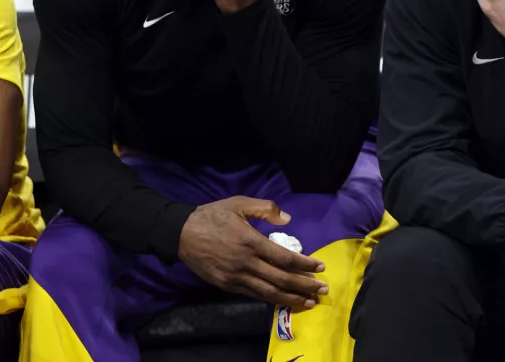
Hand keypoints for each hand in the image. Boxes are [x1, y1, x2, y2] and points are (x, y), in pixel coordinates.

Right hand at [179, 196, 328, 307]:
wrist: (181, 234)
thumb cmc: (212, 216)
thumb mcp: (239, 203)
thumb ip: (265, 208)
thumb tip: (288, 218)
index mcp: (251, 241)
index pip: (284, 258)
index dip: (304, 264)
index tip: (320, 266)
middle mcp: (246, 263)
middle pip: (281, 279)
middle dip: (305, 285)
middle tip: (323, 289)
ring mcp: (236, 278)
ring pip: (269, 293)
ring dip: (291, 298)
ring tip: (309, 301)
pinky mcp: (227, 286)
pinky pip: (253, 295)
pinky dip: (271, 299)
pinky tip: (283, 300)